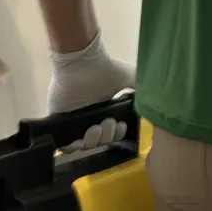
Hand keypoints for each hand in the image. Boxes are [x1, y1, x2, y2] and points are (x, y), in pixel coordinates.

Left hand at [47, 32, 134, 146]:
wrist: (83, 63)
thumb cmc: (106, 70)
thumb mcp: (130, 78)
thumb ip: (141, 89)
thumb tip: (154, 101)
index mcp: (103, 112)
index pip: (111, 134)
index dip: (117, 135)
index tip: (120, 125)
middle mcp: (88, 118)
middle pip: (98, 142)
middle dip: (106, 137)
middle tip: (106, 123)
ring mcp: (72, 121)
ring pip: (83, 146)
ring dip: (92, 141)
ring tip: (95, 127)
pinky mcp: (57, 121)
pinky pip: (64, 145)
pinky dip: (73, 147)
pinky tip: (81, 138)